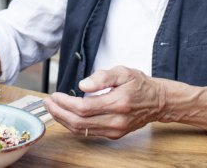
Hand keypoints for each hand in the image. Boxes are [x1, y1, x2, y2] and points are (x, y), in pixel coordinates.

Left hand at [45, 66, 166, 138]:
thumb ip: (102, 77)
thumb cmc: (140, 85)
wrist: (158, 102)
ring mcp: (115, 130)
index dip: (65, 103)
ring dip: (63, 120)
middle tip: (48, 102)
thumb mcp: (123, 72)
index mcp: (118, 103)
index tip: (55, 95)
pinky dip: (73, 125)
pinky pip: (88, 132)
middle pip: (79, 122)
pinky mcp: (114, 134)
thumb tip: (83, 85)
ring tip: (52, 108)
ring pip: (82, 130)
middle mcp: (116, 120)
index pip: (83, 108)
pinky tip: (66, 115)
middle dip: (59, 112)